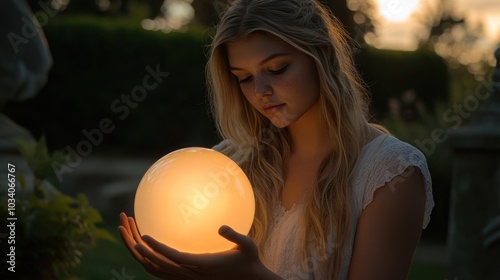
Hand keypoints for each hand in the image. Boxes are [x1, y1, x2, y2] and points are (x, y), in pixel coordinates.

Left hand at [118, 213, 279, 279]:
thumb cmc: (248, 259)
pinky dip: (145, 258)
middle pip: (155, 262)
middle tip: (124, 222)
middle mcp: (189, 273)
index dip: (157, 248)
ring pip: (153, 267)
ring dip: (136, 250)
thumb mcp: (248, 245)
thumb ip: (235, 236)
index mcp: (202, 265)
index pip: (173, 257)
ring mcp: (185, 276)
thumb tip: (222, 227)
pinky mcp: (185, 275)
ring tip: (126, 228)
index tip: (143, 235)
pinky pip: (159, 270)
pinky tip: (141, 242)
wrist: (249, 279)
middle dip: (136, 244)